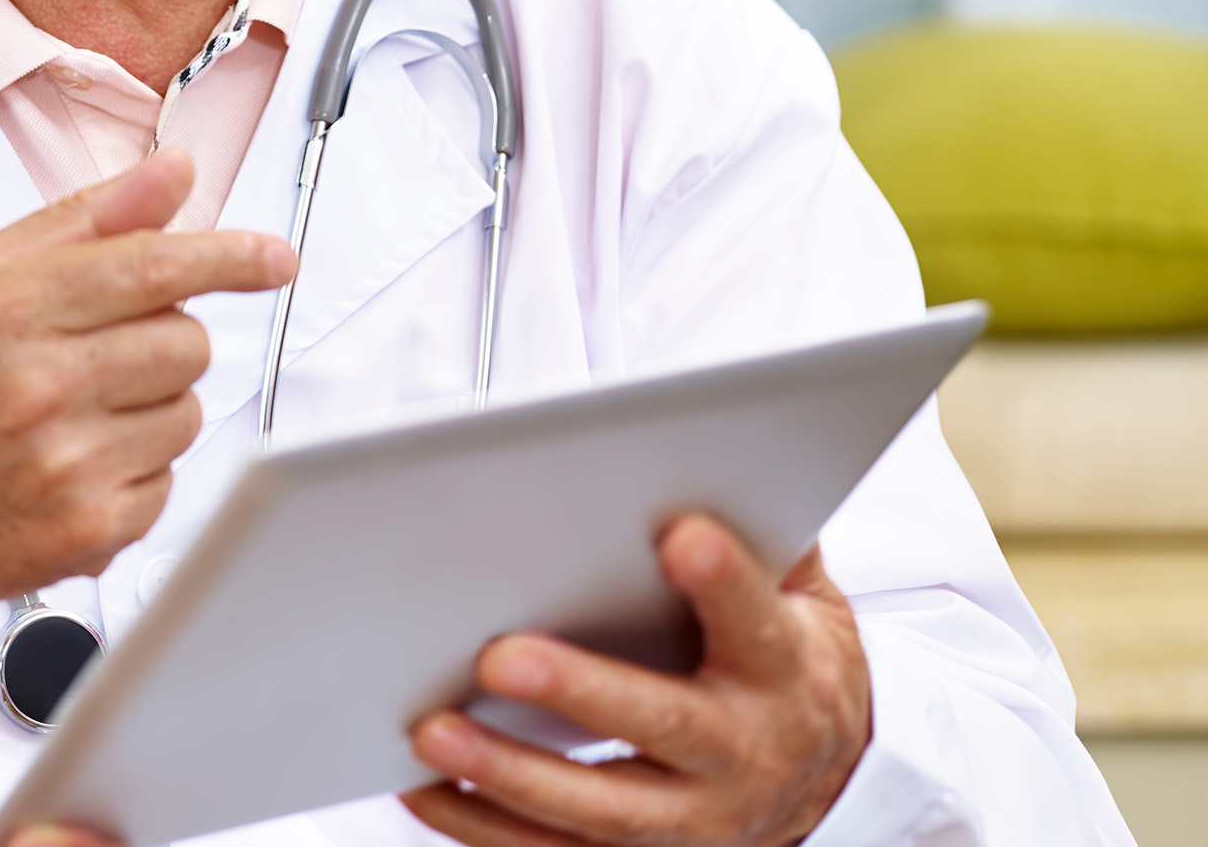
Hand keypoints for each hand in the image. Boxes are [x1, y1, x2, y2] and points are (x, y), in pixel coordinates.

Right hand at [0, 149, 295, 605]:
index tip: (274, 258)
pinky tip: (72, 465)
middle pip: (186, 342)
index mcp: (9, 308)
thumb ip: (82, 223)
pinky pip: (167, 483)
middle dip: (163, 339)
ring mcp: (65, 464)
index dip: (228, 257)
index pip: (152, 267)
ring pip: (186, 414)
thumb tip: (174, 174)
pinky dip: (134, 472)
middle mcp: (40, 384)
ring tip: (76, 413)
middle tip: (102, 350)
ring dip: (151, 408)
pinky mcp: (85, 531)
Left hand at [401, 515, 869, 845]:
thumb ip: (761, 526)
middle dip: (580, 691)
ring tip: (431, 730)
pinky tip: (422, 788)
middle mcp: (742, 753)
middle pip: (664, 725)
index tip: (679, 533)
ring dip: (509, 774)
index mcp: (784, 671)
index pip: (755, 621)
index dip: (722, 581)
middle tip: (497, 653)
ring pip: (601, 809)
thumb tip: (713, 443)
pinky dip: (483, 828)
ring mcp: (693, 818)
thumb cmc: (786, 657)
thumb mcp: (803, 591)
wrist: (828, 775)